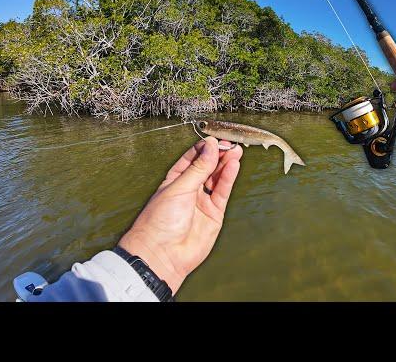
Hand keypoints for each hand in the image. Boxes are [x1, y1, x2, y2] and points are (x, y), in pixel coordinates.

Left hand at [118, 137, 241, 293]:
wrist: (162, 255)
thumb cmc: (159, 222)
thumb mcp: (179, 188)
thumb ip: (198, 168)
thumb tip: (210, 147)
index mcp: (175, 180)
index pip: (192, 158)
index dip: (204, 148)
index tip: (214, 140)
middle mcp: (189, 189)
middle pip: (207, 166)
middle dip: (218, 154)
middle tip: (229, 144)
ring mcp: (202, 201)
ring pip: (217, 178)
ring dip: (226, 164)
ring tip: (235, 152)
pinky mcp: (214, 213)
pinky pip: (223, 192)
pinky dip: (229, 178)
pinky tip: (233, 166)